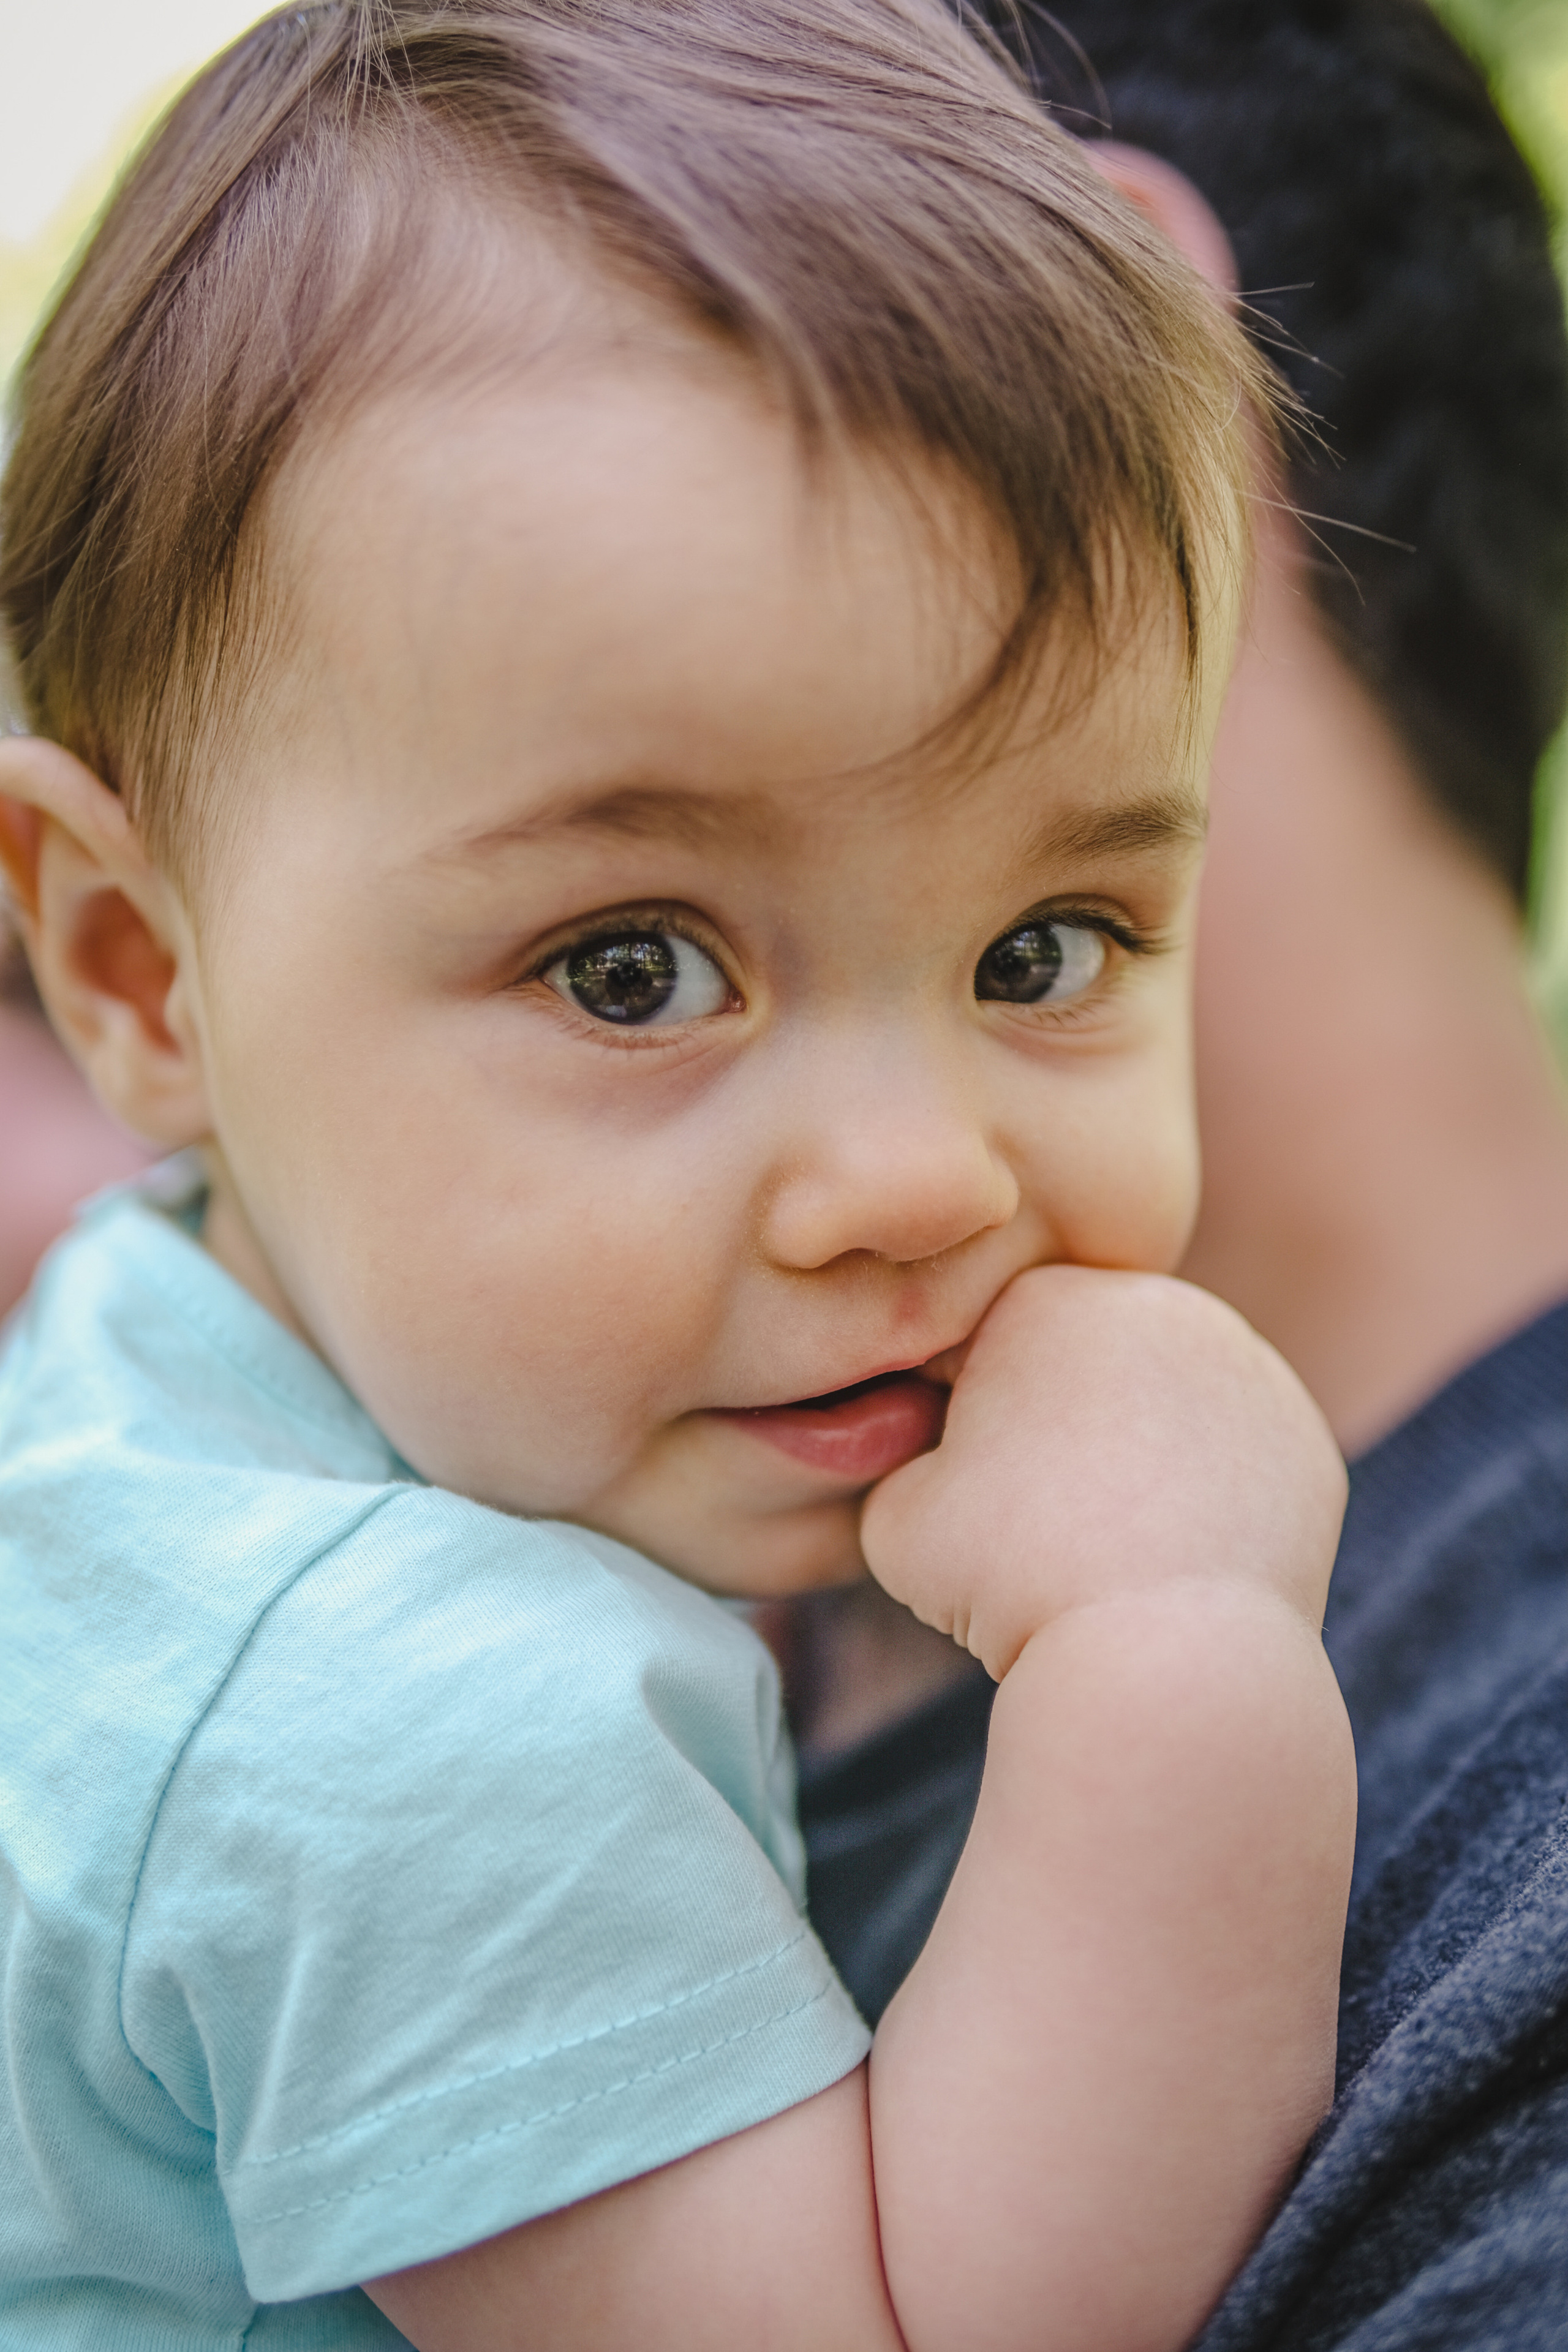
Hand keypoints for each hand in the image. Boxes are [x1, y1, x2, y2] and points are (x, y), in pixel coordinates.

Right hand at [861, 1264, 1345, 1678]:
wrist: (1166, 1666)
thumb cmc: (1010, 1583)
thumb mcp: (895, 1511)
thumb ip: (903, 1456)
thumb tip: (937, 1450)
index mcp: (1051, 1296)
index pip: (983, 1343)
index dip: (956, 1420)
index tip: (965, 1487)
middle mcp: (1161, 1305)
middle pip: (1083, 1359)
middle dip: (1055, 1422)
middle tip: (1038, 1519)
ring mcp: (1249, 1369)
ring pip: (1162, 1401)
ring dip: (1131, 1450)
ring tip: (1105, 1539)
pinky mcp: (1304, 1442)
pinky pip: (1229, 1457)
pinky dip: (1201, 1497)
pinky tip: (1172, 1556)